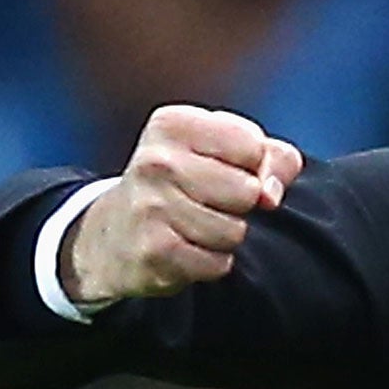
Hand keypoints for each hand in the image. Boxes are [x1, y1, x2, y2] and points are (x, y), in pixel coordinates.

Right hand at [61, 105, 304, 304]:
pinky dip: (212, 263)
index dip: (253, 165)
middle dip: (241, 204)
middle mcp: (156, 161)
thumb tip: (271, 196)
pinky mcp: (154, 251)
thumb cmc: (185, 183)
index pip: (252, 145)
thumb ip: (272, 157)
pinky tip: (187, 249)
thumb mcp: (224, 151)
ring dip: (226, 236)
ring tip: (195, 226)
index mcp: (173, 125)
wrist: (116, 232)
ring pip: (235, 231)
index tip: (225, 169)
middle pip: (248, 192)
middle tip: (209, 202)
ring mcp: (151, 207)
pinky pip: (218, 263)